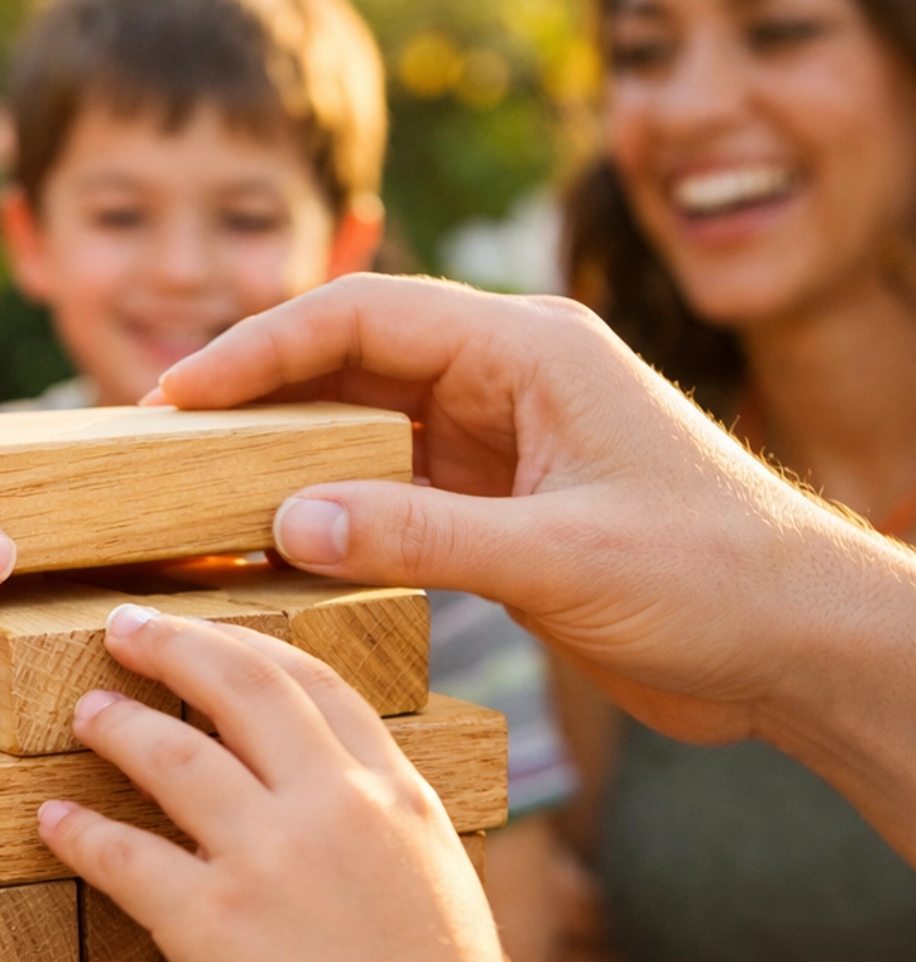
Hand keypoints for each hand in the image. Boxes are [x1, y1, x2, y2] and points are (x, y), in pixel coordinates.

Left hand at [36, 604, 515, 961]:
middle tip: (127, 629)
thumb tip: (345, 815)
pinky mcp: (214, 921)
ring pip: (174, 753)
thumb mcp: (439, 881)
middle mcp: (335, 805)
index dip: (253, 649)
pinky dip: (80, 831)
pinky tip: (53, 821)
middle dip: (176, 645)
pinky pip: (126, 855)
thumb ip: (386, 831)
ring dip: (119, 724)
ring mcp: (270, 858)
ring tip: (86, 713)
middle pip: (242, 686)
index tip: (211, 635)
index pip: (318, 686)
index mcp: (396, 793)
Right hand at [152, 274, 901, 750]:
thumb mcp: (560, 559)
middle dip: (258, 398)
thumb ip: (421, 536)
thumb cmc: (713, 581)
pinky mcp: (508, 507)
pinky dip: (337, 513)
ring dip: (290, 457)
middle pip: (352, 362)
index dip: (259, 349)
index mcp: (532, 350)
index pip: (363, 315)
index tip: (177, 396)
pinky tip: (280, 549)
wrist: (798, 645)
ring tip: (199, 494)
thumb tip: (286, 521)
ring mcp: (507, 444)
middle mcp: (512, 381)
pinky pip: (397, 491)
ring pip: (368, 428)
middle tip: (162, 447)